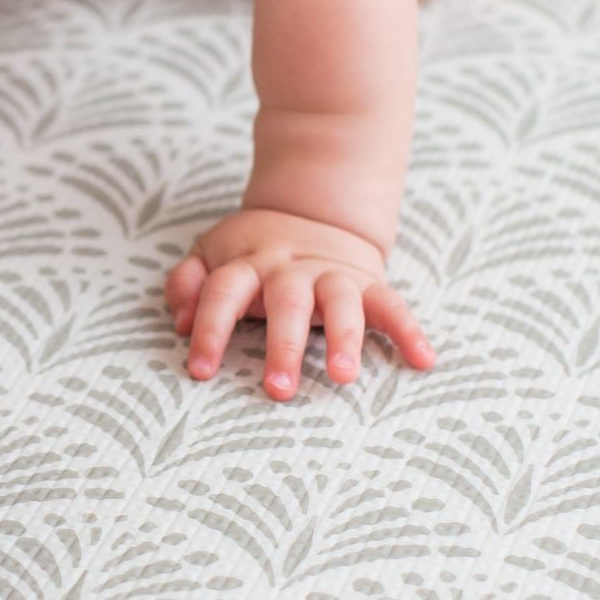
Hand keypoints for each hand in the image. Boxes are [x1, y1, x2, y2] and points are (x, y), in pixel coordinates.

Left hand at [164, 207, 435, 399]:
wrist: (314, 208)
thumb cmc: (254, 251)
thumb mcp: (212, 253)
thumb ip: (187, 282)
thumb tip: (176, 320)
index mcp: (248, 263)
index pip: (223, 293)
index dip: (209, 330)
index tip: (201, 371)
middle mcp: (291, 269)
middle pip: (287, 302)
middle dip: (283, 346)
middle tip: (278, 390)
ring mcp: (333, 275)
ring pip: (341, 302)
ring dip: (345, 338)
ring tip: (343, 377)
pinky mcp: (368, 282)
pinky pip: (392, 305)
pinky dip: (409, 330)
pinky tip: (423, 360)